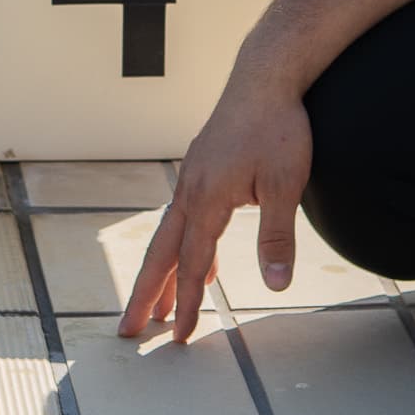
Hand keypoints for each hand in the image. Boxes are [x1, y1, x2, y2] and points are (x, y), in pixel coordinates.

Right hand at [119, 74, 312, 344]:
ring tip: (154, 308)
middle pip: (161, 254)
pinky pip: (184, 219)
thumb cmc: (277, 127)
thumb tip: (277, 284)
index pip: (192, 264)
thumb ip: (277, 237)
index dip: (186, 303)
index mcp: (206, 199)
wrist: (266, 78)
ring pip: (169, 237)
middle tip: (128, 331)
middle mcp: (190, 191)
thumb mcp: (285, 184)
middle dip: (144, 295)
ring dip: (160, 274)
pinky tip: (199, 262)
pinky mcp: (202, 170)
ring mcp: (192, 179)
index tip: (179, 337)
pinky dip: (184, 248)